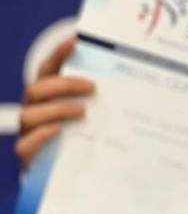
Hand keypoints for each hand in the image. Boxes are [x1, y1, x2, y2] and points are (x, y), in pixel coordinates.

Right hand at [16, 37, 94, 169]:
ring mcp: (29, 132)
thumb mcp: (95, 110)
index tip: (76, 41)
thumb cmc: (85, 132)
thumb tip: (137, 73)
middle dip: (64, 85)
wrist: (70, 172)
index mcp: (49, 94)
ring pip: (29, 115)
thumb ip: (105, 95)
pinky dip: (41, 136)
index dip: (59, 53)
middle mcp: (35, 110)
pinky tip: (60, 131)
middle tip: (92, 87)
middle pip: (37, 89)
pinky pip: (24, 145)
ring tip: (82, 111)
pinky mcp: (29, 156)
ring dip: (57, 110)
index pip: (49, 67)